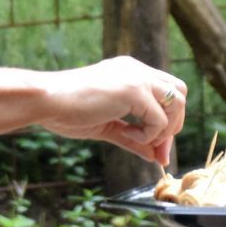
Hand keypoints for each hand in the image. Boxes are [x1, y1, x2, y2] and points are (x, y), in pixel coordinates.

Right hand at [39, 56, 185, 164]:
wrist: (46, 101)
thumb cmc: (67, 112)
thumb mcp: (108, 127)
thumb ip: (133, 138)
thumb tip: (156, 156)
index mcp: (130, 73)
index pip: (167, 92)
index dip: (168, 121)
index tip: (156, 148)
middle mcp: (137, 70)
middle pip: (180, 93)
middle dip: (174, 124)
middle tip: (155, 147)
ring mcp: (137, 77)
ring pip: (177, 102)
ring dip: (164, 129)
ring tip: (137, 138)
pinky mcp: (133, 90)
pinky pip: (159, 118)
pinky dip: (148, 134)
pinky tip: (124, 133)